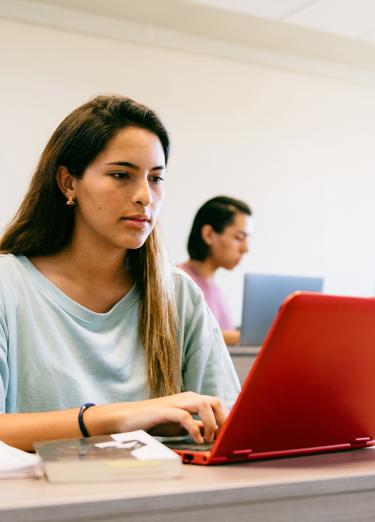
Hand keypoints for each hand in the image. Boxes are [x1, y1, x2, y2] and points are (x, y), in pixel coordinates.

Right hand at [103, 392, 227, 443]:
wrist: (127, 418)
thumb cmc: (154, 421)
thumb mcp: (179, 425)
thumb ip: (196, 426)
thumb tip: (213, 433)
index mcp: (191, 400)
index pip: (216, 403)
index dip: (226, 418)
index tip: (229, 434)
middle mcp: (186, 397)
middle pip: (215, 401)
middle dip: (223, 419)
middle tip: (221, 437)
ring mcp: (176, 402)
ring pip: (204, 404)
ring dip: (211, 423)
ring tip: (208, 439)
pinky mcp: (165, 410)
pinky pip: (185, 416)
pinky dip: (195, 428)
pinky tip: (196, 439)